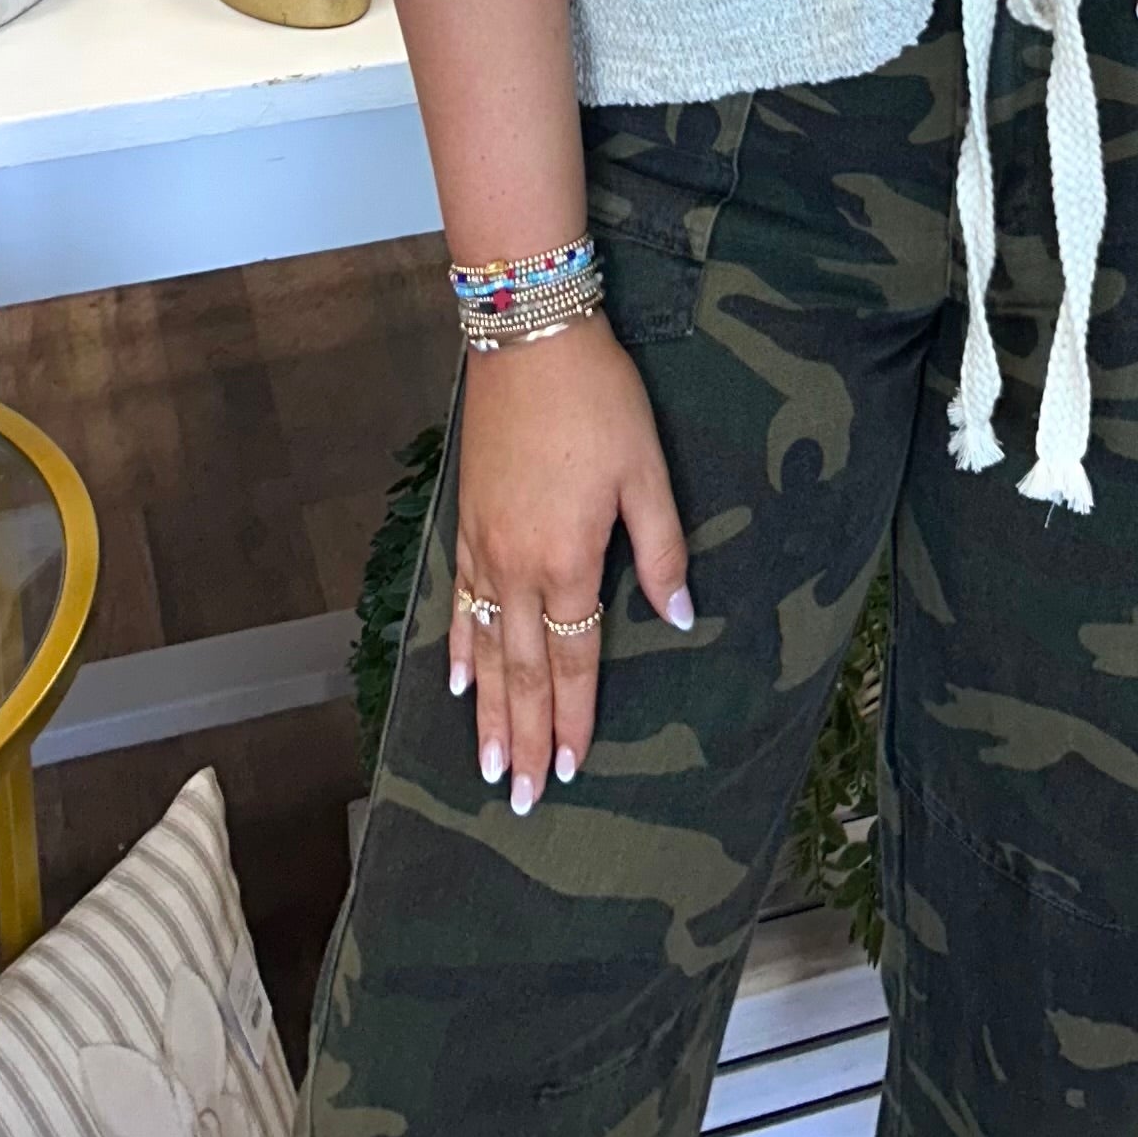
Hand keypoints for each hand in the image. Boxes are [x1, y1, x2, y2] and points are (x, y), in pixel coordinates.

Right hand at [448, 322, 691, 811]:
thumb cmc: (600, 398)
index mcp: (569, 559)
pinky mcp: (467, 520)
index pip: (574, 659)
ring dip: (487, 711)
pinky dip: (460, 645)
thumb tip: (679, 616)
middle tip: (521, 799)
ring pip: (486, 647)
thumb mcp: (648, 469)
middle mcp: (518, 566)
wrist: (528, 336)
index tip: (573, 770)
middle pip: (522, 671)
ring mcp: (485, 546)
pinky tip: (458, 678)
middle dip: (526, 738)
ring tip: (488, 765)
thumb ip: (662, 549)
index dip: (576, 717)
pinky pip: (460, 600)